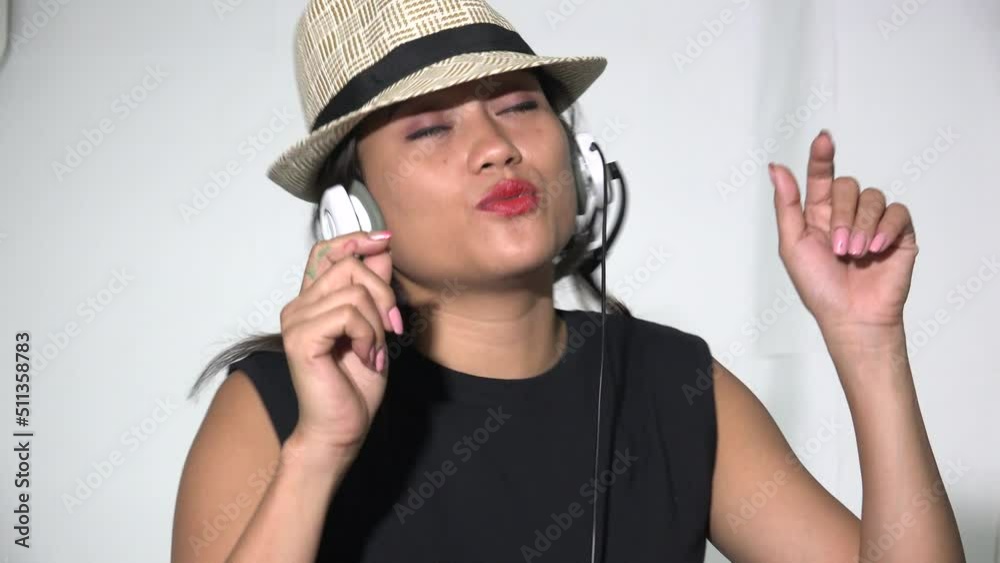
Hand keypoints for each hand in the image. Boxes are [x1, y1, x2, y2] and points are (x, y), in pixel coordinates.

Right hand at [280, 230, 403, 458]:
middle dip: (383, 293)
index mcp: (314, 301)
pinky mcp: (301, 338)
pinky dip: (368, 336)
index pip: (326, 251)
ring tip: (373, 352)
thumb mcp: (376, 328)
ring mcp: (296, 321)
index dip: (355, 239)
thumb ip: (375, 291)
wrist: (342, 429)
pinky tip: (365, 358)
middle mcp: (299, 306)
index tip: (384, 241)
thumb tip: (382, 250)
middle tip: (391, 328)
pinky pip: (349, 315)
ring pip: (354, 292)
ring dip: (377, 324)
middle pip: (349, 266)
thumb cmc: (356, 385)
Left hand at [768, 130, 918, 335]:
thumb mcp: (792, 244)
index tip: (824, 139)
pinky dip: (886, 228)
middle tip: (839, 248)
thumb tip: (776, 167)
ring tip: (856, 254)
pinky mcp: (899, 233)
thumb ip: (787, 204)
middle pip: (848, 186)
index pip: (821, 176)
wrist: (851, 315)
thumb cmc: (818, 286)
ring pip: (873, 197)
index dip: (821, 156)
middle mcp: (847, 214)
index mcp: (819, 214)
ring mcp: (874, 222)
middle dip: (842, 216)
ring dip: (862, 226)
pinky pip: (897, 212)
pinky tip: (876, 249)